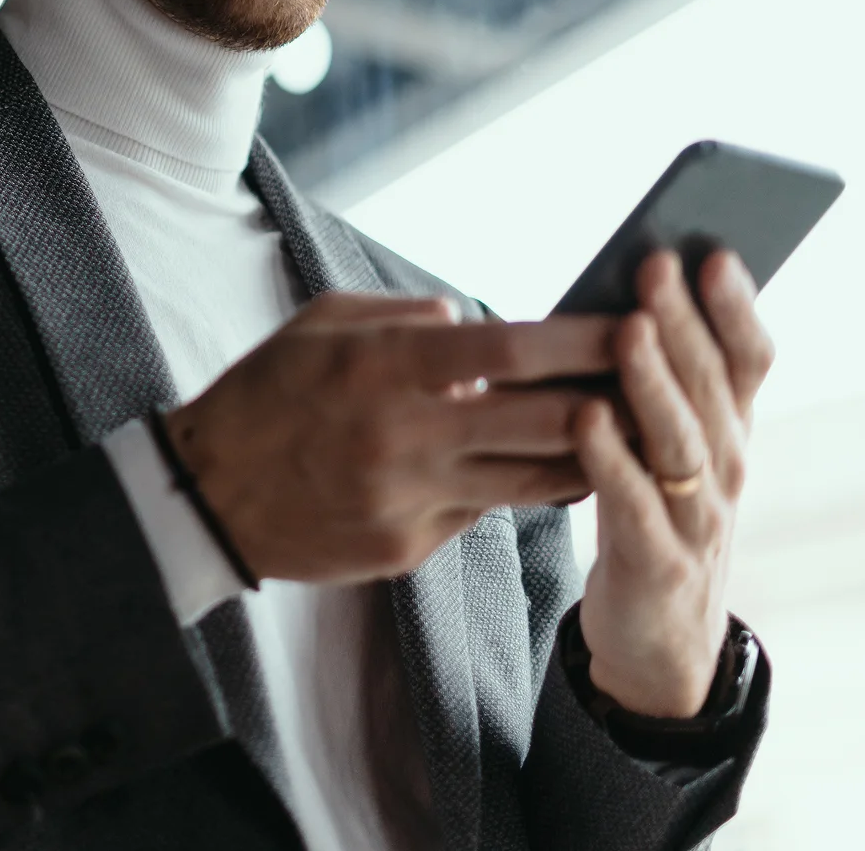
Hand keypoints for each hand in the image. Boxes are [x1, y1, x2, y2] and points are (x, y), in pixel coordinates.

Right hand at [163, 295, 615, 584]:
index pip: (511, 349)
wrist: (206, 494)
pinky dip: (508, 489)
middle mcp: (406, 435)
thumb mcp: (321, 323)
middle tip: (658, 384)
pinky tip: (531, 469)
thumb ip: (402, 315)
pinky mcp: (406, 548)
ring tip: (623, 434)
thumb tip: (475, 319)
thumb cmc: (264, 393)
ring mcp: (409, 499)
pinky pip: (479, 515)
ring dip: (584, 458)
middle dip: (610, 402)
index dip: (583, 339)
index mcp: (386, 367)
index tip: (637, 323)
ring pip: (531, 483)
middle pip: (543, 421)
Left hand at [574, 249, 772, 717]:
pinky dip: (611, 459)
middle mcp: (726, 468)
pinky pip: (636, 505)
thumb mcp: (669, 447)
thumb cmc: (653, 513)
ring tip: (627, 329)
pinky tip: (584, 419)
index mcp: (730, 431)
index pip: (749, 361)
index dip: (735, 309)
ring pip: (680, 439)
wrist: (660, 639)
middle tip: (657, 264)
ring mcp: (698, 518)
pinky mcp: (659, 562)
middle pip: (711, 386)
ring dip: (653, 380)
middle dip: (685, 322)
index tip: (713, 253)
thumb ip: (661, 383)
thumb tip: (628, 293)